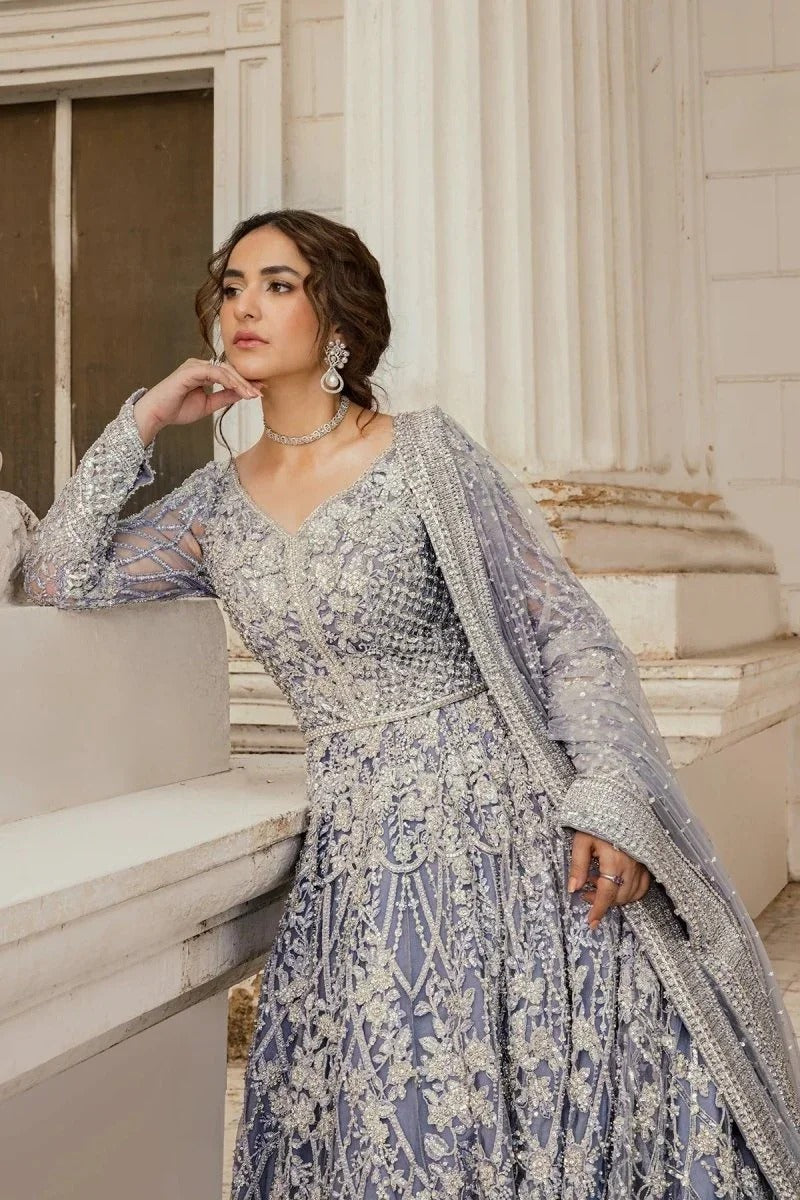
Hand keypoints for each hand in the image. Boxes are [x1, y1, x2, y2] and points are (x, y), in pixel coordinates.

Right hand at [133, 358, 261, 437]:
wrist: (157, 414)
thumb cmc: (177, 409)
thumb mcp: (208, 405)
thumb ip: (224, 397)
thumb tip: (243, 394)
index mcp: (204, 373)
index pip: (229, 374)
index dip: (245, 382)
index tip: (260, 390)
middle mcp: (200, 366)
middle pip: (229, 370)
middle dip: (246, 381)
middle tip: (260, 392)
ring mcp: (194, 366)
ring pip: (224, 370)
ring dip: (239, 382)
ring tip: (251, 393)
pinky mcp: (190, 370)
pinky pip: (213, 372)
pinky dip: (227, 380)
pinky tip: (237, 389)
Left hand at [567, 830, 650, 929]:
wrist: (619, 806)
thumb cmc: (597, 821)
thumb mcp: (581, 840)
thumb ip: (578, 865)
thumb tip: (573, 888)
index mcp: (614, 860)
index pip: (607, 893)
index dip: (598, 909)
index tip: (591, 922)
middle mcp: (631, 866)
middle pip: (620, 897)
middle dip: (602, 902)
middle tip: (586, 894)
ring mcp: (641, 865)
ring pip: (631, 894)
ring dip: (615, 897)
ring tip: (597, 884)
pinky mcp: (646, 863)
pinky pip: (642, 887)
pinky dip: (630, 892)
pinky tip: (616, 884)